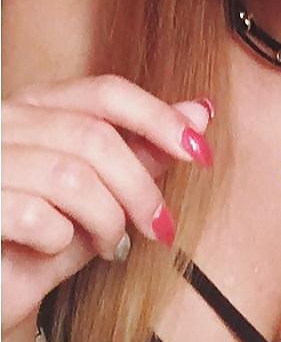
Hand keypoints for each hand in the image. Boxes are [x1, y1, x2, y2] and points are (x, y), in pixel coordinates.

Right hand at [1, 76, 213, 333]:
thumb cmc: (40, 241)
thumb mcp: (101, 195)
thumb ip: (143, 152)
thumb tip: (199, 112)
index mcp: (36, 105)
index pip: (106, 92)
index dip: (159, 118)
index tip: (200, 152)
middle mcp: (4, 122)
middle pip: (94, 137)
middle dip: (140, 188)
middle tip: (161, 226)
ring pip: (70, 177)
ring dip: (107, 220)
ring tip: (112, 246)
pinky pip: (36, 216)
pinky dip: (61, 239)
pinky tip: (55, 250)